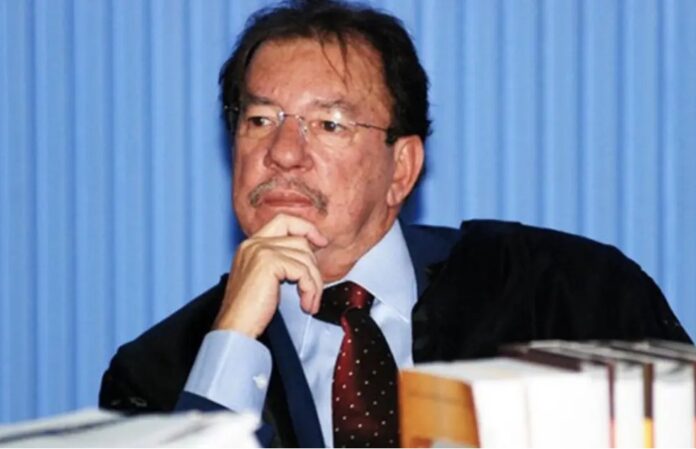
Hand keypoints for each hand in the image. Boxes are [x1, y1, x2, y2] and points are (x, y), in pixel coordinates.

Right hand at [213, 214, 328, 337]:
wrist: (235, 327)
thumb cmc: (249, 311)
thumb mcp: (264, 278)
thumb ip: (280, 262)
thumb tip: (307, 256)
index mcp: (251, 245)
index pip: (284, 221)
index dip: (306, 228)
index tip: (320, 241)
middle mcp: (254, 244)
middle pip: (300, 240)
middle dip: (313, 266)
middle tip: (314, 289)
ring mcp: (260, 251)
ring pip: (305, 257)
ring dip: (314, 283)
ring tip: (309, 301)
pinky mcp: (269, 263)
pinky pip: (303, 271)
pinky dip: (310, 289)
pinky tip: (306, 304)